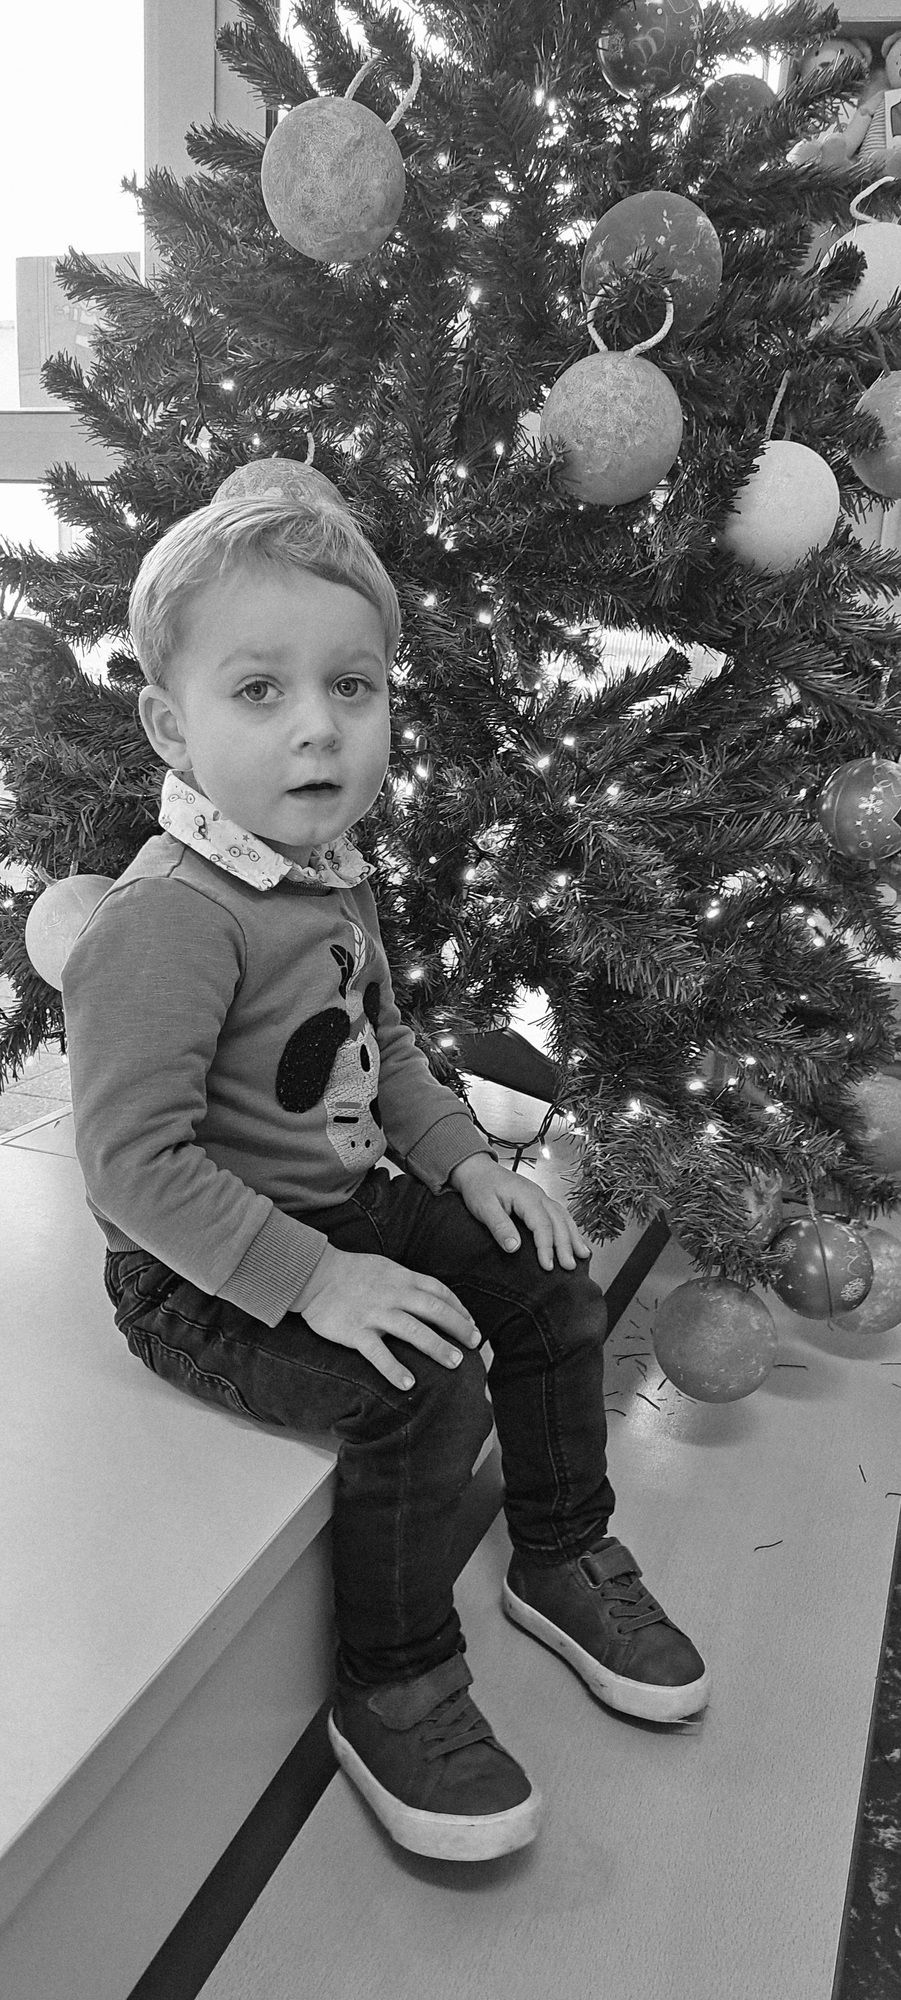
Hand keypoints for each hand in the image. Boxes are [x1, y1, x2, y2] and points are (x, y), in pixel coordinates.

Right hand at [292, 1245, 481, 1391]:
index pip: (439, 1292)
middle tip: (475, 1344)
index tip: (472, 1324)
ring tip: (455, 1363)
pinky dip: (394, 1369)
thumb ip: (408, 1282)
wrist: (314, 1274)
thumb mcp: (385, 1267)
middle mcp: (393, 1294)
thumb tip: (433, 1297)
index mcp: (401, 1277)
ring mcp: (374, 1313)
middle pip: (434, 1309)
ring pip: (413, 1330)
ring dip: (437, 1347)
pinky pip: (378, 1353)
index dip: (459, 1309)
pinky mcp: (355, 1331)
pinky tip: (409, 1384)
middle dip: (458, 1326)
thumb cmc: (352, 1272)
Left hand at [448, 1154, 592, 1270]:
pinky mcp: (540, 1200)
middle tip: (569, 1267)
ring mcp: (541, 1197)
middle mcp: (538, 1195)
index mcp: (526, 1196)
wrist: (477, 1170)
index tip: (547, 1266)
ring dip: (573, 1236)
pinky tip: (575, 1239)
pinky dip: (570, 1227)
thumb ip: (500, 1226)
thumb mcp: (483, 1207)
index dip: (546, 1247)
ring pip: (563, 1217)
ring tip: (583, 1255)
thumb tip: (514, 1248)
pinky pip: (560, 1214)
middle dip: (566, 1245)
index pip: (542, 1225)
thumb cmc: (479, 1187)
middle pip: (558, 1222)